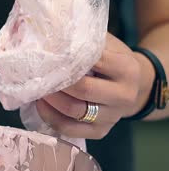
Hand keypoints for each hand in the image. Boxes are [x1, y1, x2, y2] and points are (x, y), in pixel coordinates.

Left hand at [36, 33, 154, 138]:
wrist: (133, 84)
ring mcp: (113, 117)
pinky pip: (69, 129)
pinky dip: (50, 116)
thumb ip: (84, 41)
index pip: (93, 62)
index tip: (47, 54)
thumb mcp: (106, 44)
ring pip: (74, 111)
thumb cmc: (111, 58)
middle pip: (83, 90)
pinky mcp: (100, 132)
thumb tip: (49, 39)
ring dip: (50, 100)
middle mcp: (124, 95)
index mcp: (126, 69)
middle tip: (37, 73)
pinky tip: (40, 104)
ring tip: (36, 88)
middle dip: (56, 81)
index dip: (67, 58)